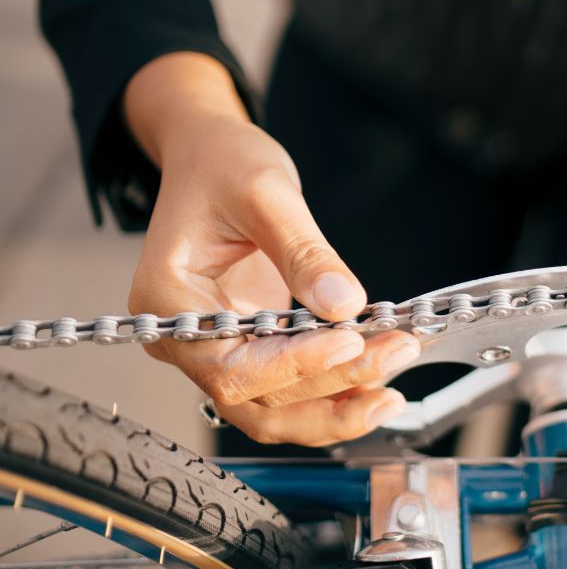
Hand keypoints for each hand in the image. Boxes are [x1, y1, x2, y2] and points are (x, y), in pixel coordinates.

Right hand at [124, 53, 417, 445]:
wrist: (212, 157)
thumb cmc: (222, 164)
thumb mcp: (265, 192)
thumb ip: (304, 252)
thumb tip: (343, 304)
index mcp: (166, 303)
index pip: (230, 367)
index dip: (295, 365)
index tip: (351, 341)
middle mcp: (184, 340)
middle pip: (256, 400)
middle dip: (332, 389)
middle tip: (397, 354)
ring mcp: (217, 351)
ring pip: (273, 411)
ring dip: (337, 408)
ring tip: (393, 387)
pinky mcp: (251, 350)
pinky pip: (289, 392)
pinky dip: (333, 394)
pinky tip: (377, 381)